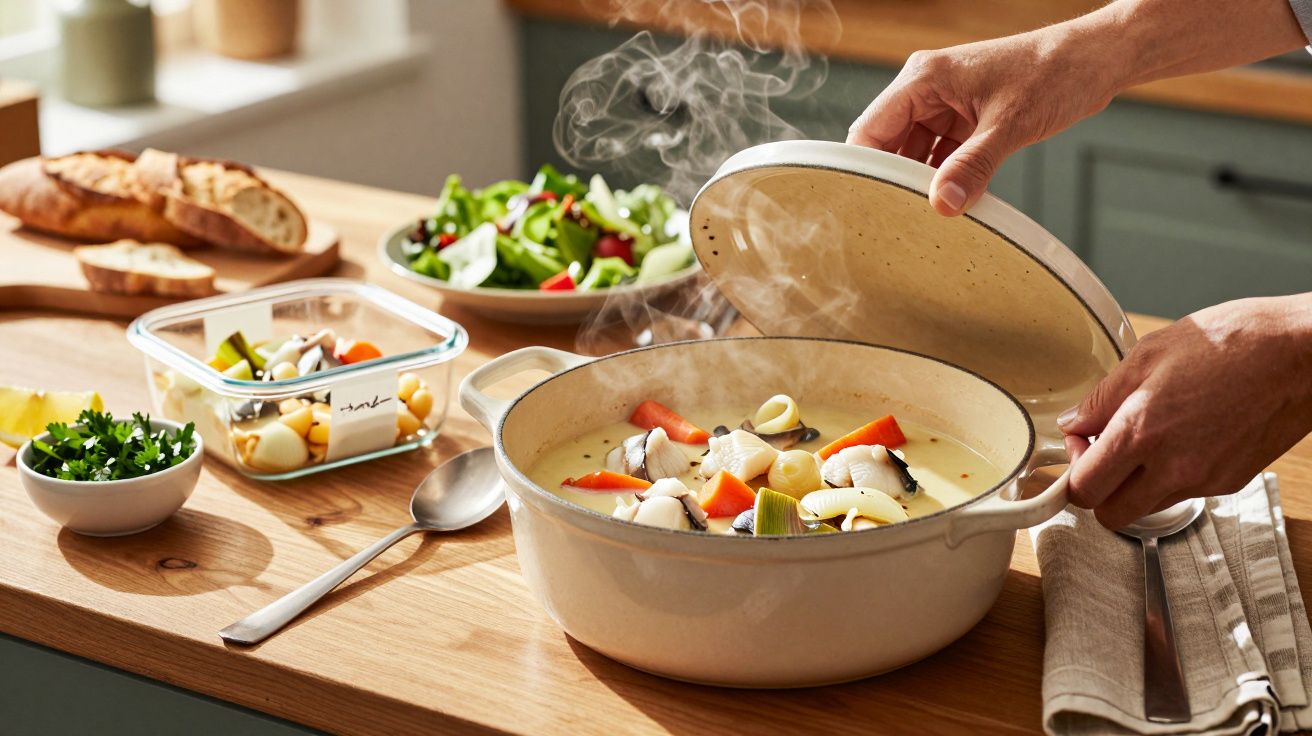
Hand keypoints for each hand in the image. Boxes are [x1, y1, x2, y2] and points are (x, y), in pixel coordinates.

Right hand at [846, 28, 1120, 215]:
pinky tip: (949, 201)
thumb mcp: (1011, 124)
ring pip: (911, 154)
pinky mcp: (961, 121)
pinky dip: (942, 179)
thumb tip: (943, 204)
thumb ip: (973, 166)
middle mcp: (926, 89)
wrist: (1094, 61)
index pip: (870, 129)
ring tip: (922, 215)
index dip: (863, 168)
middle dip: (892, 180)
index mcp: (924, 77)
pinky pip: (938, 157)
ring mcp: (943, 106)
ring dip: (919, 183)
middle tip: (896, 219)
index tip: (865, 205)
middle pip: (886, 144)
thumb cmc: (1054, 72)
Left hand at [1058, 295, 1311, 528]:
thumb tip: (1075, 421)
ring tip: (1148, 439)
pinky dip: (1172, 475)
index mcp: (1143, 433)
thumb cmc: (1232, 342)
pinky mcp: (1229, 483)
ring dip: (1135, 484)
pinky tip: (1183, 437)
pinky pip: (1184, 492)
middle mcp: (1173, 467)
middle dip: (1100, 489)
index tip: (1081, 445)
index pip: (1084, 489)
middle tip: (1105, 453)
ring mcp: (1204, 480)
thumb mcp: (1149, 354)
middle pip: (1111, 515)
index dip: (1073, 470)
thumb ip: (1102, 397)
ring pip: (1148, 506)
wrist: (1300, 353)